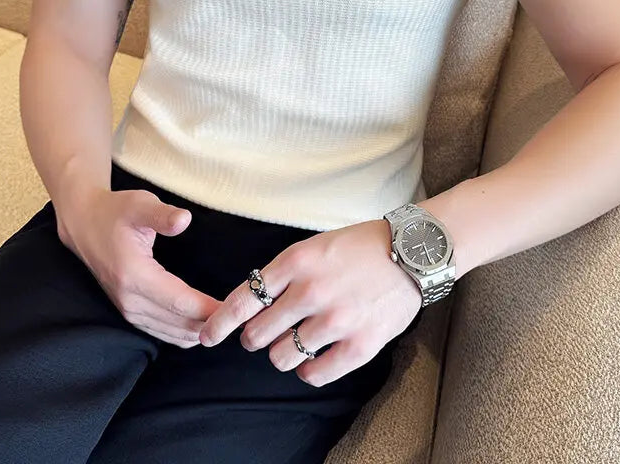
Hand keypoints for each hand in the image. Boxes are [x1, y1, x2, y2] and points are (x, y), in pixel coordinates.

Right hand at [54, 185, 221, 346]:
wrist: (84, 224)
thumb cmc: (115, 211)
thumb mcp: (139, 204)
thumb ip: (162, 215)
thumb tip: (184, 220)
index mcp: (134, 275)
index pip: (179, 302)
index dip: (209, 308)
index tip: (235, 308)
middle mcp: (129, 299)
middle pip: (177, 323)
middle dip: (210, 324)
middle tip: (241, 318)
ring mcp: (127, 309)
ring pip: (170, 332)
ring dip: (198, 331)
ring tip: (228, 323)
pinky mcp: (128, 311)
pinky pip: (160, 332)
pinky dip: (183, 333)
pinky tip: (202, 327)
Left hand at [197, 218, 422, 386]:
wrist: (412, 253)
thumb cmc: (360, 246)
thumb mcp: (315, 245)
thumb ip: (284, 272)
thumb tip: (252, 303)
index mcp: (297, 262)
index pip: (244, 298)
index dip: (220, 322)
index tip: (208, 335)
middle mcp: (311, 292)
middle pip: (258, 333)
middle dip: (254, 337)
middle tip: (261, 335)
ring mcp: (336, 321)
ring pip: (283, 357)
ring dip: (281, 353)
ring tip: (294, 342)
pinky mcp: (359, 345)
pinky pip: (314, 374)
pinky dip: (307, 371)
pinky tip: (313, 359)